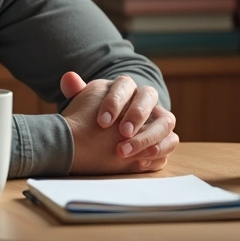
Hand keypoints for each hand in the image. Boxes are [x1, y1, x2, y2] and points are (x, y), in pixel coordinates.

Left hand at [58, 72, 178, 174]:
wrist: (106, 136)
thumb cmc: (95, 118)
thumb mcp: (85, 105)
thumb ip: (77, 92)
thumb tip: (69, 78)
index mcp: (126, 88)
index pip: (125, 85)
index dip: (115, 101)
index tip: (102, 122)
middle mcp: (146, 100)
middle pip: (149, 97)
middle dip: (137, 114)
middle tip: (122, 133)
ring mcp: (159, 120)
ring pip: (166, 121)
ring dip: (149, 136)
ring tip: (128, 152)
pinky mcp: (165, 139)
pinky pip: (171, 142)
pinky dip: (159, 151)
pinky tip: (140, 162)